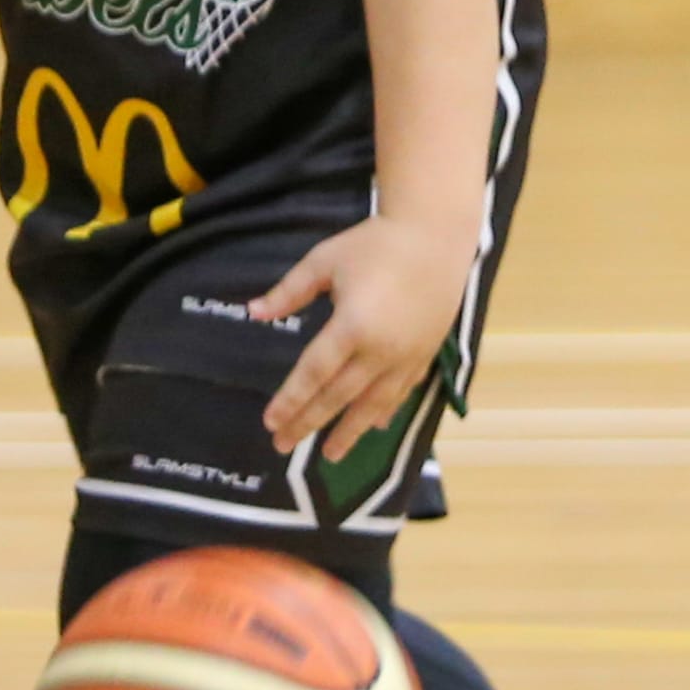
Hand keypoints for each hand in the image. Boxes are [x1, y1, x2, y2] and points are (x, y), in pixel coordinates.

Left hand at [251, 214, 469, 460]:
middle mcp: (380, 350)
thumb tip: (253, 312)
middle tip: (283, 446)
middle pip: (338, 396)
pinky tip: (374, 426)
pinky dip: (385, 411)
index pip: (314, 373)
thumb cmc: (376, 243)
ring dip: (349, 432)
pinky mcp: (425, 353)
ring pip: (373, 404)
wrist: (436, 235)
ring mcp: (406, 356)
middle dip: (309, 423)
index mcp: (352, 326)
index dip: (291, 400)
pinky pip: (402, 391)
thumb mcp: (324, 260)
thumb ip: (289, 291)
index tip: (270, 422)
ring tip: (330, 454)